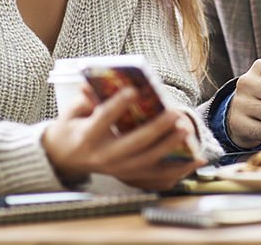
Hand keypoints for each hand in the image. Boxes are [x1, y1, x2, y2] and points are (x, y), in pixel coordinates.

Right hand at [42, 86, 203, 190]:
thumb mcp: (72, 112)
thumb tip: (101, 84)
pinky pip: (157, 176)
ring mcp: (117, 170)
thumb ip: (86, 99)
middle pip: (132, 144)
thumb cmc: (72, 128)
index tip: (133, 90)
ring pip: (147, 160)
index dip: (116, 105)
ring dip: (169, 145)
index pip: (102, 120)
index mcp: (87, 138)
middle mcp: (103, 158)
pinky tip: (196, 158)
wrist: (64, 159)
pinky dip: (178, 168)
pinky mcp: (129, 176)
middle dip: (155, 128)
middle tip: (174, 112)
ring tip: (186, 129)